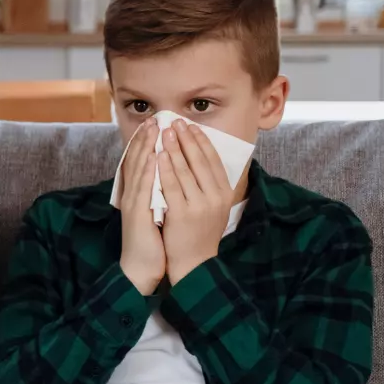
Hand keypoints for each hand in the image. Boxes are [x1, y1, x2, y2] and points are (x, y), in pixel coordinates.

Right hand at [116, 118, 165, 295]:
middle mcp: (132, 195)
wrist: (141, 267)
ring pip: (138, 169)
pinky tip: (152, 155)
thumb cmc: (154, 242)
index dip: (147, 143)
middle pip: (137, 161)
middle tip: (155, 119)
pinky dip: (147, 169)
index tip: (156, 126)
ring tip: (153, 129)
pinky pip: (142, 187)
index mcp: (138, 195)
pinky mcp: (136, 213)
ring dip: (145, 147)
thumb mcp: (158, 213)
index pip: (141, 163)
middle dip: (146, 139)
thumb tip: (172, 179)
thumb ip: (161, 195)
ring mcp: (133, 203)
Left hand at [158, 120, 230, 284]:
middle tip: (175, 121)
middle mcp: (216, 197)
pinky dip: (166, 168)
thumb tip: (203, 158)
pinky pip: (172, 186)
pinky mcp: (183, 213)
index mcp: (224, 193)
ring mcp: (200, 205)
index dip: (202, 141)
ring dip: (174, 148)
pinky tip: (159, 155)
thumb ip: (209, 185)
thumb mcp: (212, 207)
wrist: (193, 262)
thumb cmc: (199, 232)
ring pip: (186, 170)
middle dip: (187, 139)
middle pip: (200, 161)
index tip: (190, 125)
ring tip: (164, 132)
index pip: (213, 160)